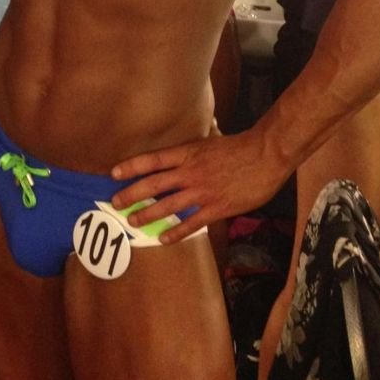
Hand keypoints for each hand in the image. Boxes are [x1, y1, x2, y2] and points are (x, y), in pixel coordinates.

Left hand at [110, 130, 287, 242]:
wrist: (266, 155)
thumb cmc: (240, 146)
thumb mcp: (211, 140)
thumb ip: (195, 148)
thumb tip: (186, 146)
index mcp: (188, 153)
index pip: (152, 159)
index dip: (131, 166)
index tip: (114, 173)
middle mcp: (190, 172)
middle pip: (154, 184)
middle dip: (131, 194)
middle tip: (115, 202)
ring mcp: (203, 191)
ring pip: (168, 205)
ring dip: (148, 214)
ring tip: (132, 221)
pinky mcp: (217, 207)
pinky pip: (192, 222)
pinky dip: (176, 232)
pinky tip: (163, 239)